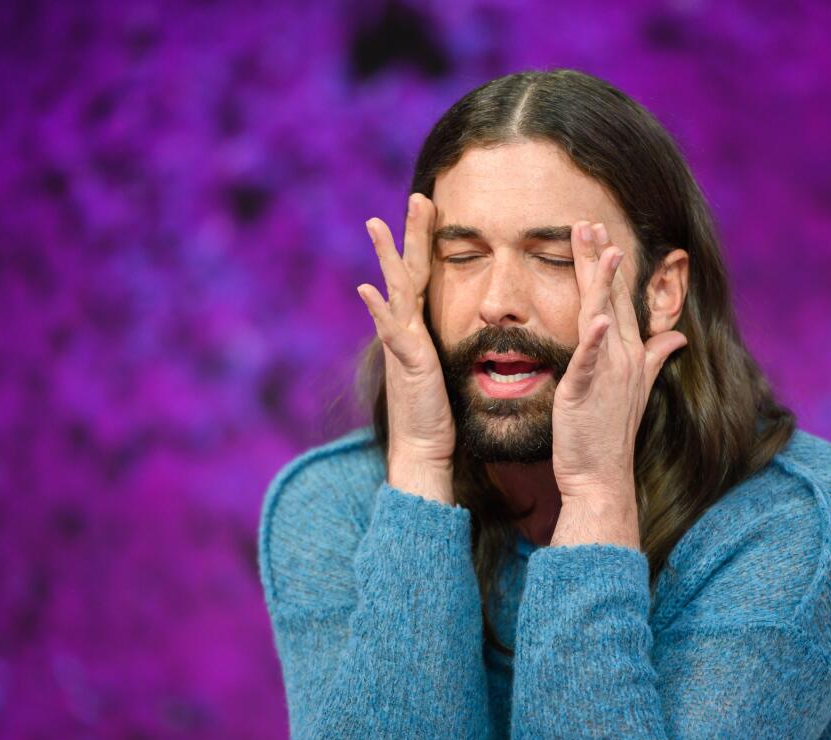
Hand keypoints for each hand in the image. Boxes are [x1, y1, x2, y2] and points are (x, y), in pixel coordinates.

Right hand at [357, 194, 454, 503]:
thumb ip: (448, 345)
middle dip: (410, 234)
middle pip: (409, 272)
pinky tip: (366, 288)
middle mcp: (407, 331)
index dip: (428, 244)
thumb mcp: (446, 370)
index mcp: (421, 330)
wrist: (424, 450)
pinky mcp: (406, 364)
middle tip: (417, 197)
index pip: (424, 277)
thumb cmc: (438, 415)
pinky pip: (390, 331)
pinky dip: (378, 310)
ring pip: (395, 291)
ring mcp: (402, 345)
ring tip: (376, 224)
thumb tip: (463, 329)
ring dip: (386, 257)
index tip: (433, 210)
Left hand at [549, 220, 687, 545]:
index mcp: (630, 353)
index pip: (621, 298)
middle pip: (612, 297)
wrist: (602, 477)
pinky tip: (597, 318)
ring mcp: (607, 372)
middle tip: (589, 220)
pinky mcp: (586, 390)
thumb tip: (678, 336)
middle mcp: (623, 357)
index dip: (611, 264)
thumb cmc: (609, 434)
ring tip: (601, 247)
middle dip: (601, 257)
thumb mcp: (636, 388)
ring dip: (602, 281)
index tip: (602, 231)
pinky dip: (594, 339)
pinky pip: (591, 360)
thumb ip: (656, 357)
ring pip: (603, 317)